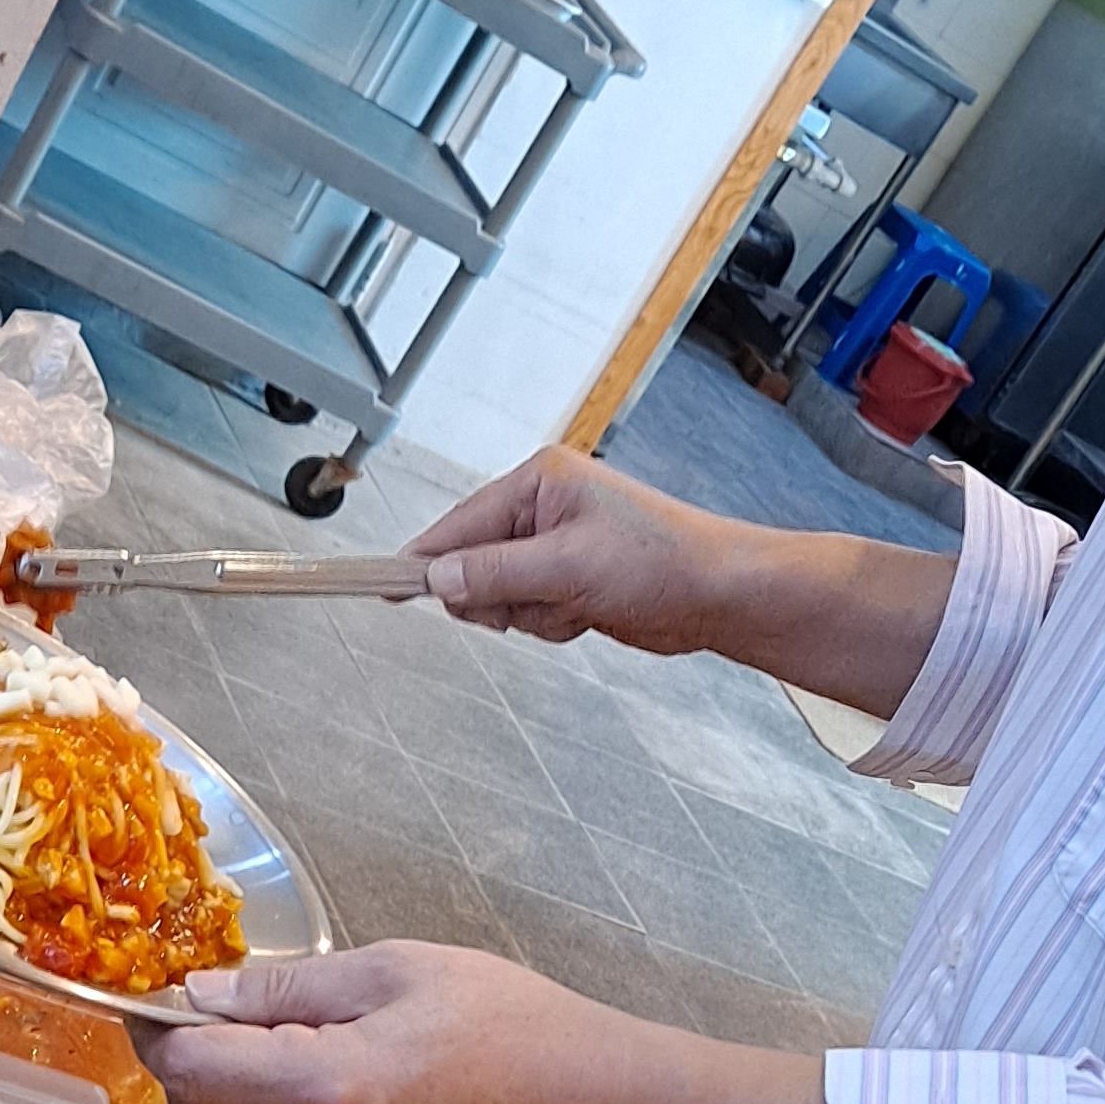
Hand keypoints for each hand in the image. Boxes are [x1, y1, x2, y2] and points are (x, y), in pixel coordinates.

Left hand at [153, 943, 636, 1103]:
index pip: (187, 1067)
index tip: (163, 993)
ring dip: (240, 1087)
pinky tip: (336, 1079)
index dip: (160, 1025)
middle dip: (194, 1055)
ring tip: (305, 1037)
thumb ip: (281, 987)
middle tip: (226, 1004)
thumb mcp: (390, 970)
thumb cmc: (509, 1029)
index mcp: (325, 1089)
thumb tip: (202, 994)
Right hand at [409, 447, 753, 656]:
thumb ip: (495, 573)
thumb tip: (437, 579)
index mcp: (539, 481)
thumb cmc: (661, 562)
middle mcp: (542, 507)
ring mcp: (555, 544)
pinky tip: (587, 614)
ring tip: (577, 603)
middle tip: (540, 598)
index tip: (386, 585)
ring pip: (500, 594)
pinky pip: (531, 611)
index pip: (460, 522)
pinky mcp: (569, 578)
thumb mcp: (567, 568)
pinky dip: (552, 622)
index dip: (426, 558)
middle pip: (473, 563)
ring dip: (532, 613)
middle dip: (500, 594)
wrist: (719, 594)